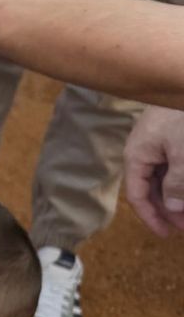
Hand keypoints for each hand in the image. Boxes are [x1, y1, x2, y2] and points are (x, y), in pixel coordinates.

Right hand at [123, 105, 183, 236]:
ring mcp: (159, 140)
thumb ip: (177, 185)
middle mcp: (144, 149)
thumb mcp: (183, 156)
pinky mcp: (173, 132)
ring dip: (178, 193)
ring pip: (166, 175)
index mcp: (137, 155)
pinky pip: (174, 162)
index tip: (168, 235)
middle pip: (151, 187)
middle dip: (169, 208)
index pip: (137, 195)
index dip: (151, 218)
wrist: (182, 81)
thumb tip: (171, 209)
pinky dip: (181, 177)